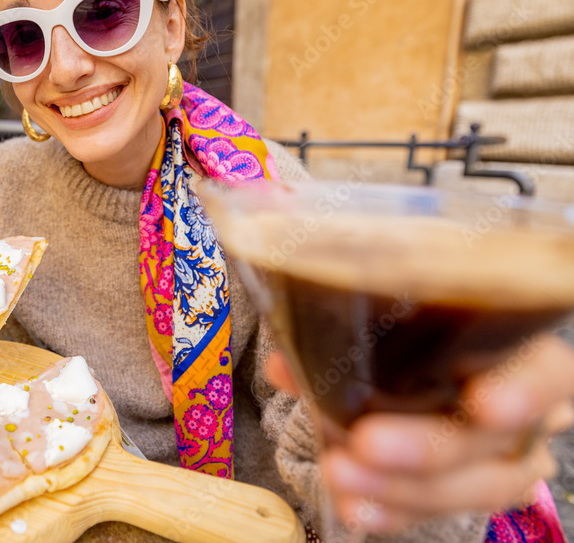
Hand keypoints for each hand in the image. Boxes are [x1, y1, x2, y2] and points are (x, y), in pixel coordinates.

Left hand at [265, 334, 573, 533]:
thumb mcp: (379, 320)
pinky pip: (435, 513)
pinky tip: (353, 508)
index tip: (483, 403)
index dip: (524, 389)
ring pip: (473, 487)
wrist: (403, 370)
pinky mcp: (462, 492)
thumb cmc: (402, 332)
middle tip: (365, 442)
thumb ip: (342, 331)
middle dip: (427, 448)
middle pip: (494, 440)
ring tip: (339, 473)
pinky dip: (390, 512)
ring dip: (401, 487)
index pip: (546, 370)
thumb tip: (287, 362)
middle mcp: (523, 411)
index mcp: (516, 351)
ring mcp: (500, 460)